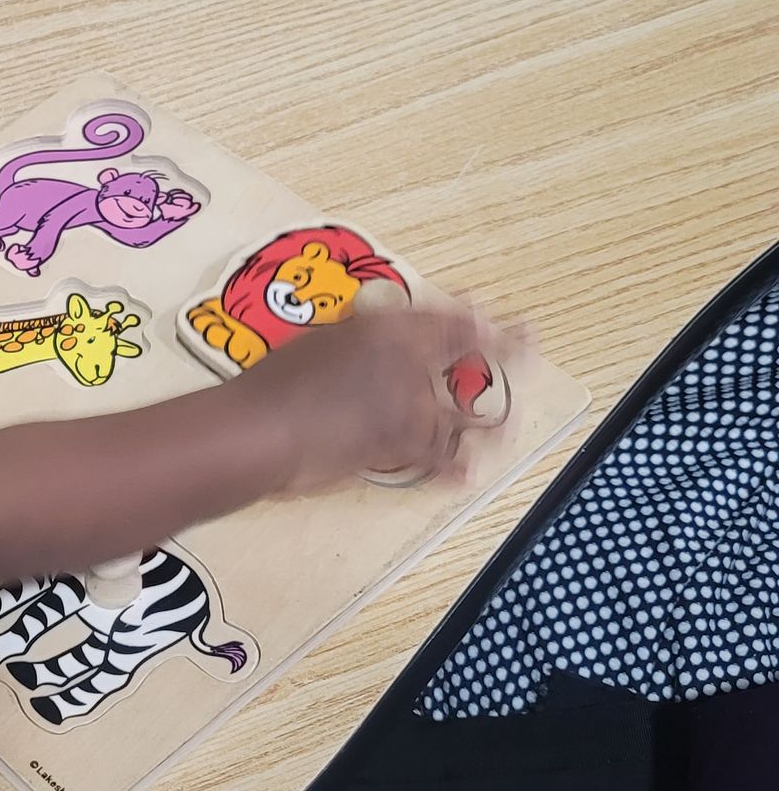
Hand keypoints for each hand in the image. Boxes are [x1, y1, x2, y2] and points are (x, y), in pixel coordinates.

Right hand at [230, 304, 511, 493]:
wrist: (262, 428)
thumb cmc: (274, 382)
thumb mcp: (316, 341)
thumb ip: (354, 338)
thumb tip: (368, 332)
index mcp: (385, 330)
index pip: (446, 319)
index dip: (476, 317)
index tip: (493, 316)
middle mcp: (406, 363)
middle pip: (469, 355)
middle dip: (507, 352)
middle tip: (528, 346)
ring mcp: (407, 407)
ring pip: (462, 415)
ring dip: (489, 421)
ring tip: (506, 425)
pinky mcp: (399, 447)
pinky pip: (437, 461)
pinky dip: (452, 470)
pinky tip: (465, 474)